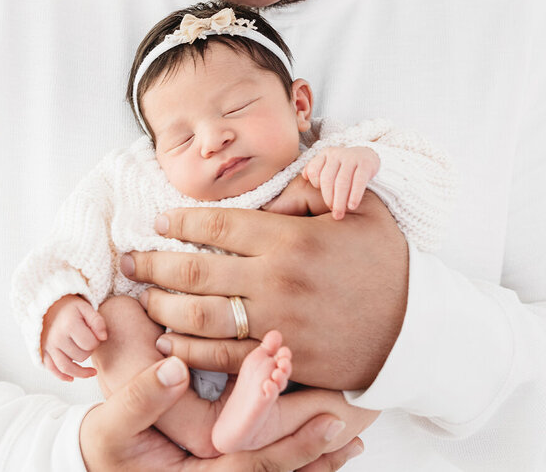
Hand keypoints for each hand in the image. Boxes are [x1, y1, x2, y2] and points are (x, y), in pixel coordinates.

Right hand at [42, 295, 106, 381]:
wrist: (48, 306)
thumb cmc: (70, 307)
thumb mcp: (86, 308)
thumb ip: (97, 321)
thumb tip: (103, 338)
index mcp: (69, 325)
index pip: (90, 344)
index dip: (96, 341)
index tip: (95, 334)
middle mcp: (57, 338)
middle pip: (80, 357)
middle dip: (88, 351)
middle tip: (88, 341)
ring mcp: (48, 347)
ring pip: (67, 367)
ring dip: (80, 371)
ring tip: (92, 372)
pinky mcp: (43, 352)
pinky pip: (52, 369)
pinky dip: (62, 376)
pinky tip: (72, 378)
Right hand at [80, 356, 364, 470]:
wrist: (93, 465)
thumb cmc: (104, 445)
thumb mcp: (109, 424)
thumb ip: (140, 398)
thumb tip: (172, 369)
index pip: (254, 467)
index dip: (294, 448)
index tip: (329, 423)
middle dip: (316, 458)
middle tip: (352, 434)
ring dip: (313, 463)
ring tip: (350, 444)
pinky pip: (261, 470)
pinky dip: (294, 459)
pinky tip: (320, 449)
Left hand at [125, 182, 407, 389]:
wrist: (416, 328)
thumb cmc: (387, 263)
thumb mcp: (360, 209)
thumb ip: (315, 188)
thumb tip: (274, 186)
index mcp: (291, 238)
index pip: (218, 226)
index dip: (180, 223)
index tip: (158, 222)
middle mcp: (276, 279)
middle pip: (196, 271)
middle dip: (153, 265)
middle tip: (129, 261)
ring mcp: (277, 322)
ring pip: (200, 316)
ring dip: (162, 308)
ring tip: (142, 299)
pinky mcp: (281, 358)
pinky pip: (223, 357)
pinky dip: (189, 351)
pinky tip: (168, 342)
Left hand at [302, 146, 379, 219]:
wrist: (368, 155)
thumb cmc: (344, 165)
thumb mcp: (328, 163)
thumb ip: (315, 168)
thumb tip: (304, 176)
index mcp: (325, 154)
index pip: (314, 170)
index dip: (315, 185)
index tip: (322, 196)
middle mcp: (336, 155)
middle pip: (327, 179)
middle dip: (328, 198)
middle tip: (331, 214)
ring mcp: (351, 158)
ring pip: (342, 182)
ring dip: (340, 201)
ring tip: (339, 214)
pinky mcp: (366, 164)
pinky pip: (359, 181)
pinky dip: (354, 195)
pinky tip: (352, 206)